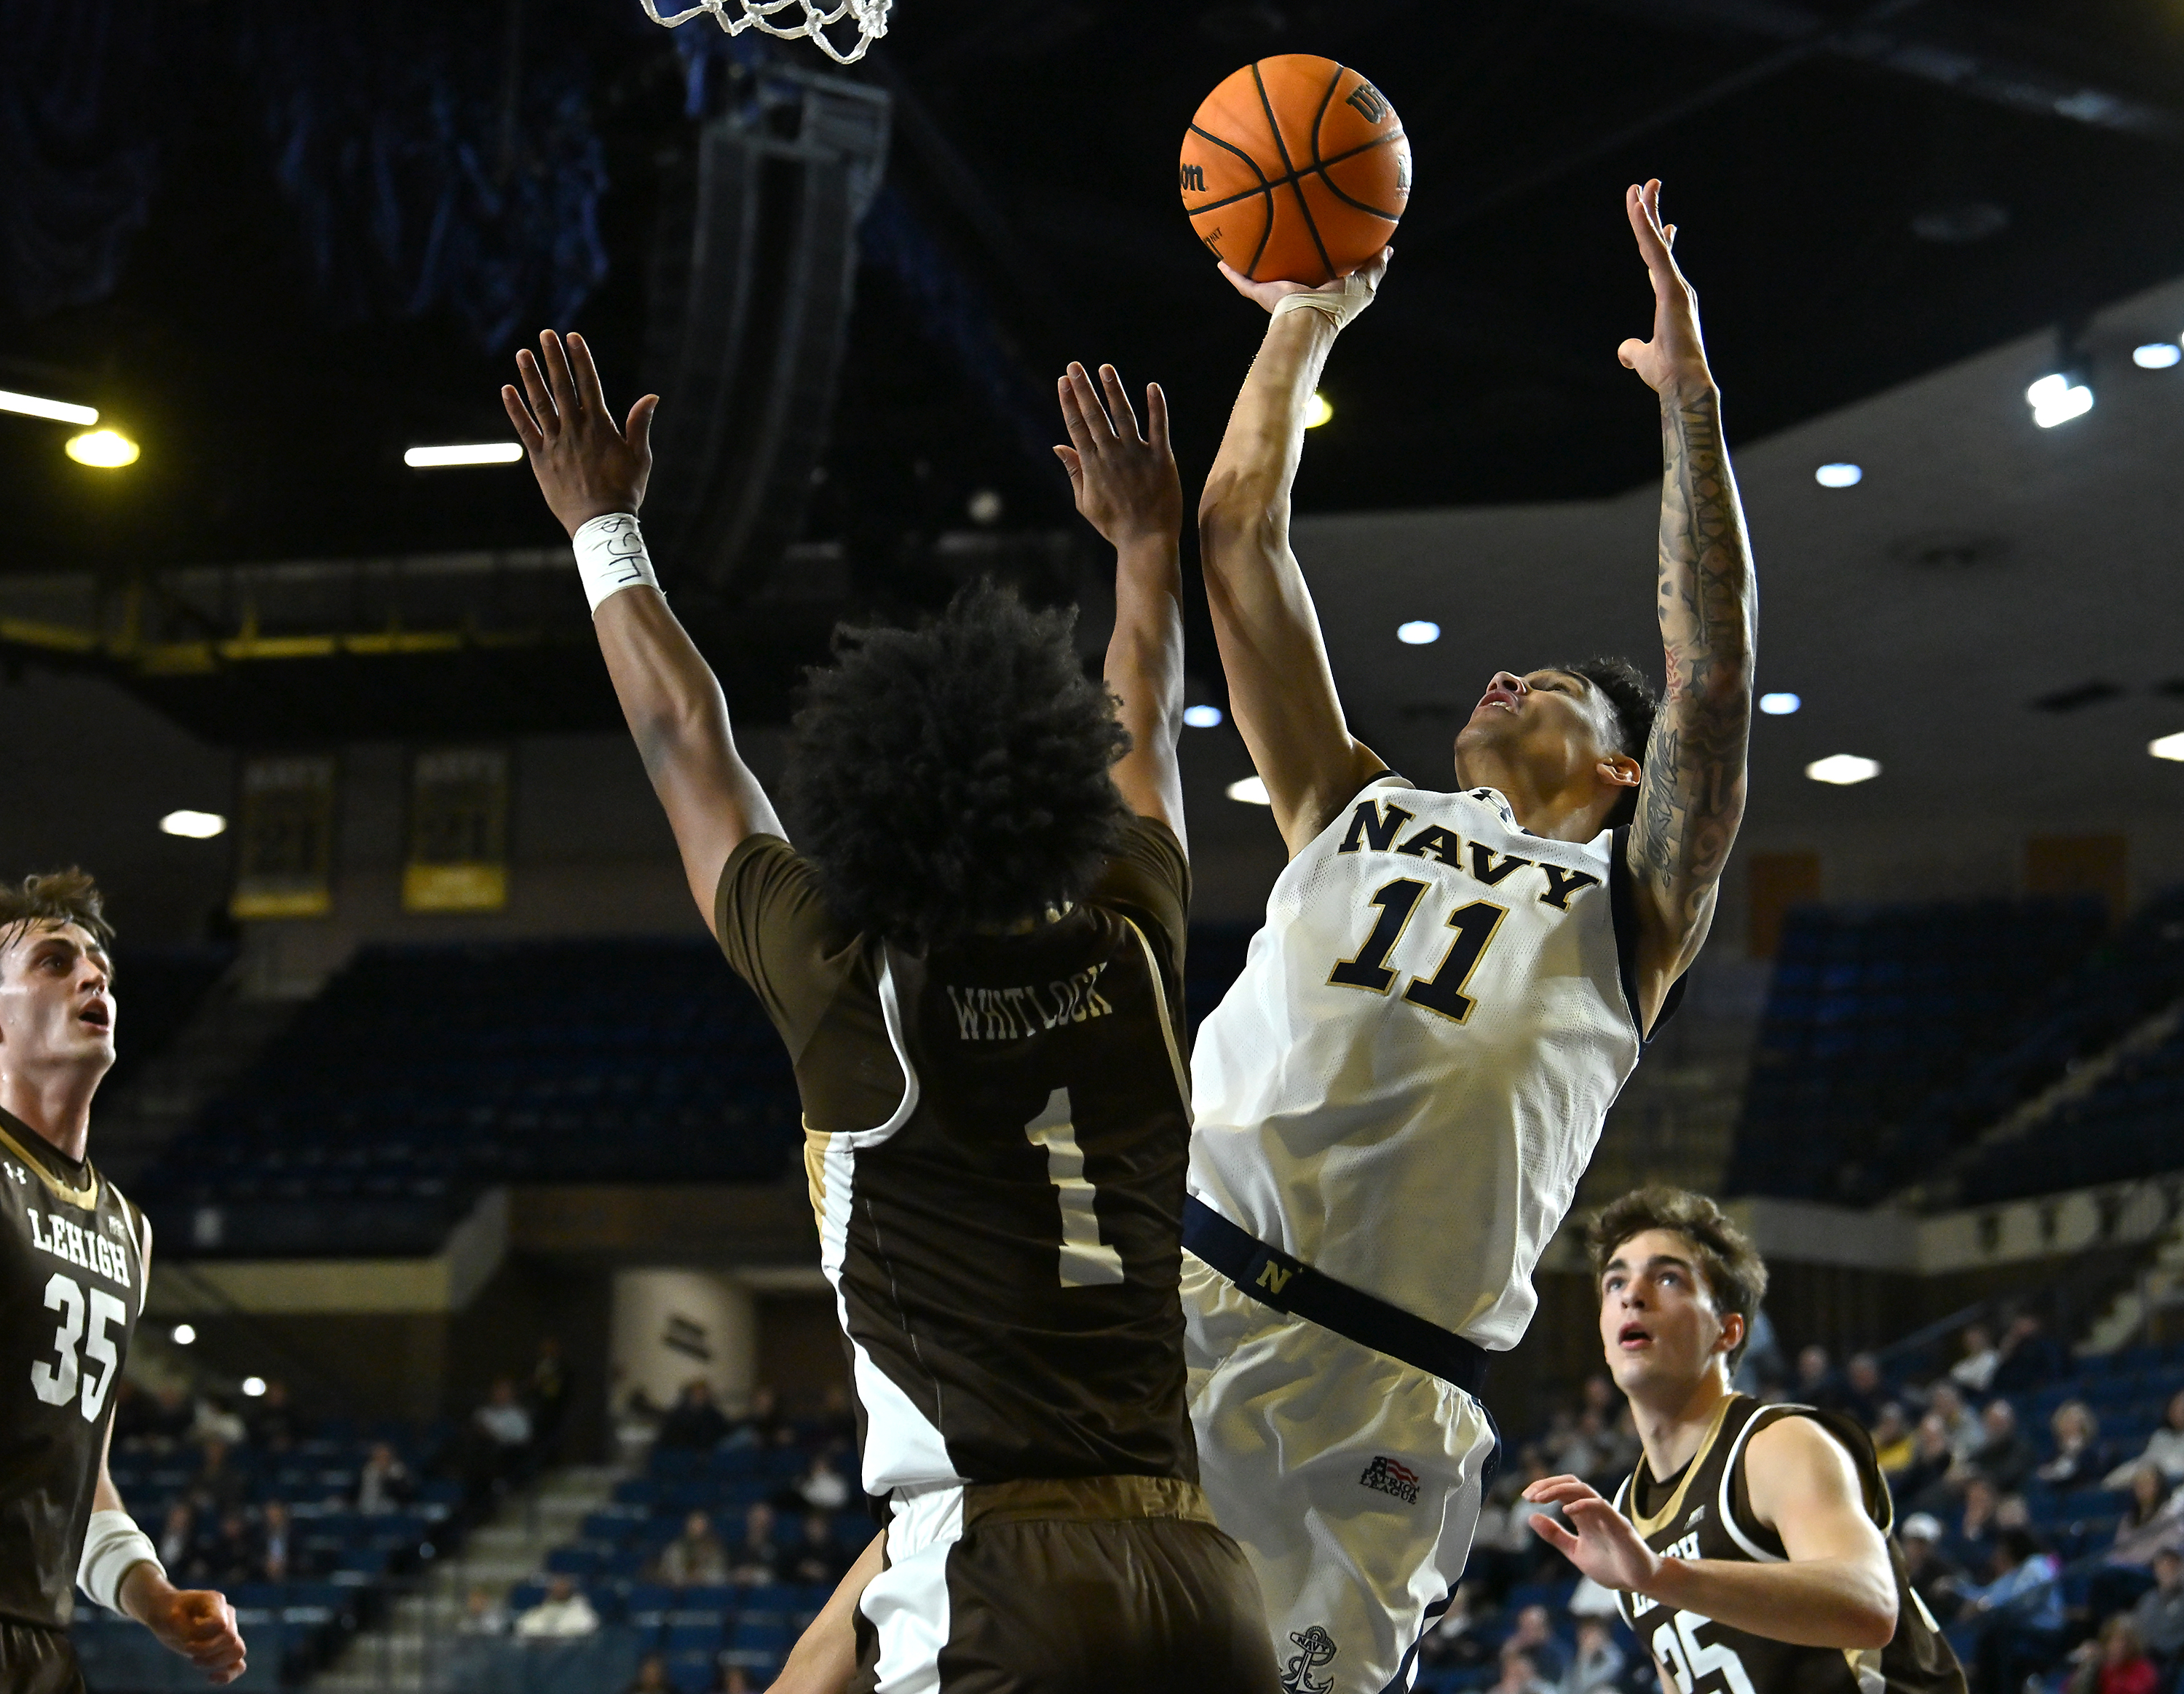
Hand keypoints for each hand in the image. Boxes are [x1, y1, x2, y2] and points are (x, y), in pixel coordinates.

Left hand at [127, 1571, 246, 1683]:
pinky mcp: (223, 1648)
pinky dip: (229, 1674)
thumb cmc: (167, 1612)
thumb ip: (185, 1629)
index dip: (203, 1634)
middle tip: (187, 1649)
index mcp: (215, 1601)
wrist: (166, 1613)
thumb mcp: (170, 1618)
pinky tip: (211, 1678)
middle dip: (207, 1650)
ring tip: (194, 1661)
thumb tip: (196, 1639)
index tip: (185, 1634)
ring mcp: (228, 1631)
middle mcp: (227, 1615)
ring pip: (237, 1651)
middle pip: (230, 1638)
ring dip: (216, 1661)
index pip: (221, 1623)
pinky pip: (238, 1664)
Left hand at [502, 330, 659, 537]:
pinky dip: (515, 409)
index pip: (589, 383)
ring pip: (541, 402)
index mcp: (600, 426)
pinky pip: (525, 429)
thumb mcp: (640, 457)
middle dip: (554, 358)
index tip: (572, 337)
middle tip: (545, 333)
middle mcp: (575, 429)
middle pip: (562, 386)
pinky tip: (507, 390)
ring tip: (522, 353)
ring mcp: (555, 443)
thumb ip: (639, 424)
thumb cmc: (625, 491)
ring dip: (531, 376)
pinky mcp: (540, 459)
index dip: (580, 358)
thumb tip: (651, 396)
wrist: (600, 523)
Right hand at [1055, 362, 1181, 548]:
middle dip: (1083, 389)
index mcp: (1093, 466)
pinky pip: (1158, 428)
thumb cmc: (1114, 525)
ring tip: (1105, 368)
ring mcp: (1137, 455)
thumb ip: (1074, 472)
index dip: (1069, 402)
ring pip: (1123, 416)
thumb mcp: (1085, 502)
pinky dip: (1156, 407)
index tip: (1063, 381)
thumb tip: (1058, 446)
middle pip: (1094, 416)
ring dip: (1113, 390)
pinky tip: (1152, 386)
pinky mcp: (1161, 458)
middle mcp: (1112, 456)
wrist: (1147, 541)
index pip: (1076, 427)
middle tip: (1075, 365)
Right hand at [1217, 246, 1390, 314]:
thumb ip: (1375, 266)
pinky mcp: (1262, 295)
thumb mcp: (1365, 282)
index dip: (1318, 257)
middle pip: (1290, 271)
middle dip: (1285, 256)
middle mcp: (1298, 291)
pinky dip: (1232, 273)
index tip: (1316, 236)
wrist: (1311, 318)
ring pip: (1263, 277)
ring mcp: (1278, 295)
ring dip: (1253, 263)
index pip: (1318, 272)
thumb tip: (1389, 248)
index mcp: (1320, 290)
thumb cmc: (1339, 303)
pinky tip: (1221, 260)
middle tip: (1280, 230)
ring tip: (1245, 239)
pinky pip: (1243, 282)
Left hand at [1522, 1474, 1664, 1592]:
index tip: (1526, 1497)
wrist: (1641, 1582)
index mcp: (1584, 1515)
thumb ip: (1555, 1535)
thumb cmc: (1612, 1566)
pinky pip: (1601, 1506)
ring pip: (1583, 1489)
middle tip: (1528, 1495)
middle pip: (1571, 1482)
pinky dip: (1582, 1504)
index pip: (1563, 1489)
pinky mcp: (1620, 1525)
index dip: (1544, 1488)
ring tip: (1540, 1498)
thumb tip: (1530, 1517)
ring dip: (1558, 1490)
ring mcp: (1608, 1515)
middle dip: (1548, 1484)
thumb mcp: (1575, 1552)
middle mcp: (1595, 1510)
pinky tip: (1565, 1511)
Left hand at [1619, 181, 1712, 399]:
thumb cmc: (1668, 375)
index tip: (1667, 222)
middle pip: (1659, 243)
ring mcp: (1675, 286)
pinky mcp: (1671, 289)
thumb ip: (1632, 350)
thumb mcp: (1642, 359)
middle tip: (1650, 184)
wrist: (1683, 385)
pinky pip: (1654, 251)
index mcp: (1671, 300)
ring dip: (1647, 211)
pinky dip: (1645, 228)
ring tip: (1642, 185)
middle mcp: (1676, 288)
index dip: (1661, 240)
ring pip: (1655, 241)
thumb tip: (1624, 353)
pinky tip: (1637, 208)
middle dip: (1653, 212)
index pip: (1661, 262)